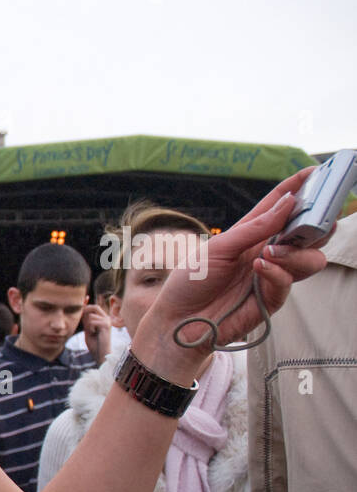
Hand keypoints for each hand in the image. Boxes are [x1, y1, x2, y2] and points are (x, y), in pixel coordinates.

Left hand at [81, 303, 111, 363]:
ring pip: (91, 316)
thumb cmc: (94, 343)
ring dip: (87, 325)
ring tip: (92, 332)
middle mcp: (106, 318)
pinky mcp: (106, 325)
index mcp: (103, 318)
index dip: (87, 303)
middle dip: (85, 312)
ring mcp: (107, 321)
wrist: (101, 353)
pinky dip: (90, 328)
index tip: (85, 297)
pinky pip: (92, 321)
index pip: (94, 307)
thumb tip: (81, 309)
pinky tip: (94, 334)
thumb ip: (86, 320)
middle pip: (94, 307)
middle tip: (83, 321)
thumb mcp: (88, 329)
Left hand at [146, 168, 329, 351]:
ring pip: (310, 260)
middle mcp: (267, 253)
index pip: (279, 207)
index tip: (315, 171)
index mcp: (251, 235)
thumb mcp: (218, 248)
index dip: (297, 188)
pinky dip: (277, 272)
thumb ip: (254, 228)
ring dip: (296, 252)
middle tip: (308, 219)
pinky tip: (260, 268)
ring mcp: (271, 277)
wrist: (176, 321)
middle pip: (308, 234)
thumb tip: (289, 202)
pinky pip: (287, 283)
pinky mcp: (269, 301)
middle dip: (315, 224)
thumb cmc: (190, 282)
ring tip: (269, 253)